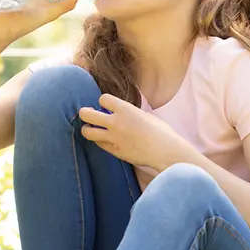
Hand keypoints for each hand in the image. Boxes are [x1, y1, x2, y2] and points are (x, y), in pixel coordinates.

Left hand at [78, 94, 198, 173]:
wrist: (165, 151)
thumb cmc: (161, 132)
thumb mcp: (146, 115)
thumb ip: (131, 113)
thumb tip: (124, 113)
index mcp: (125, 109)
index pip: (103, 99)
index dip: (104, 101)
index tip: (106, 105)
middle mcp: (115, 122)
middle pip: (87, 114)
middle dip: (85, 113)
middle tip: (86, 113)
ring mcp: (113, 138)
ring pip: (87, 132)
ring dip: (86, 129)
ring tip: (89, 129)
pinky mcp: (114, 150)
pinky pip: (99, 144)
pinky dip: (99, 141)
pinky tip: (103, 140)